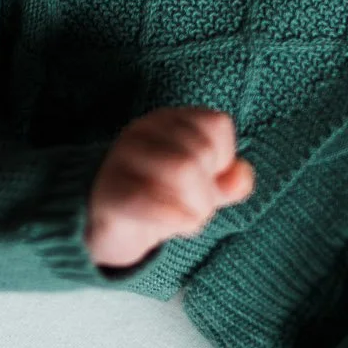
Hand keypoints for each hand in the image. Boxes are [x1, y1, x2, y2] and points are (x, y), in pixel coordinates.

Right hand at [86, 107, 254, 268]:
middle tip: (195, 211)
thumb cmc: (158, 199)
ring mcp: (121, 158)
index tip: (208, 179)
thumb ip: (228, 182)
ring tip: (186, 221)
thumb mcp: (200, 188)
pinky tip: (175, 226)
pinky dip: (172, 218)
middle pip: (200, 152)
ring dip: (195, 208)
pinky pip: (146, 199)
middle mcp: (142, 130)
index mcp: (167, 121)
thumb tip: (242, 176)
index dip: (223, 158)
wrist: (105, 226)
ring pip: (181, 169)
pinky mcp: (107, 191)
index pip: (216, 124)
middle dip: (208, 193)